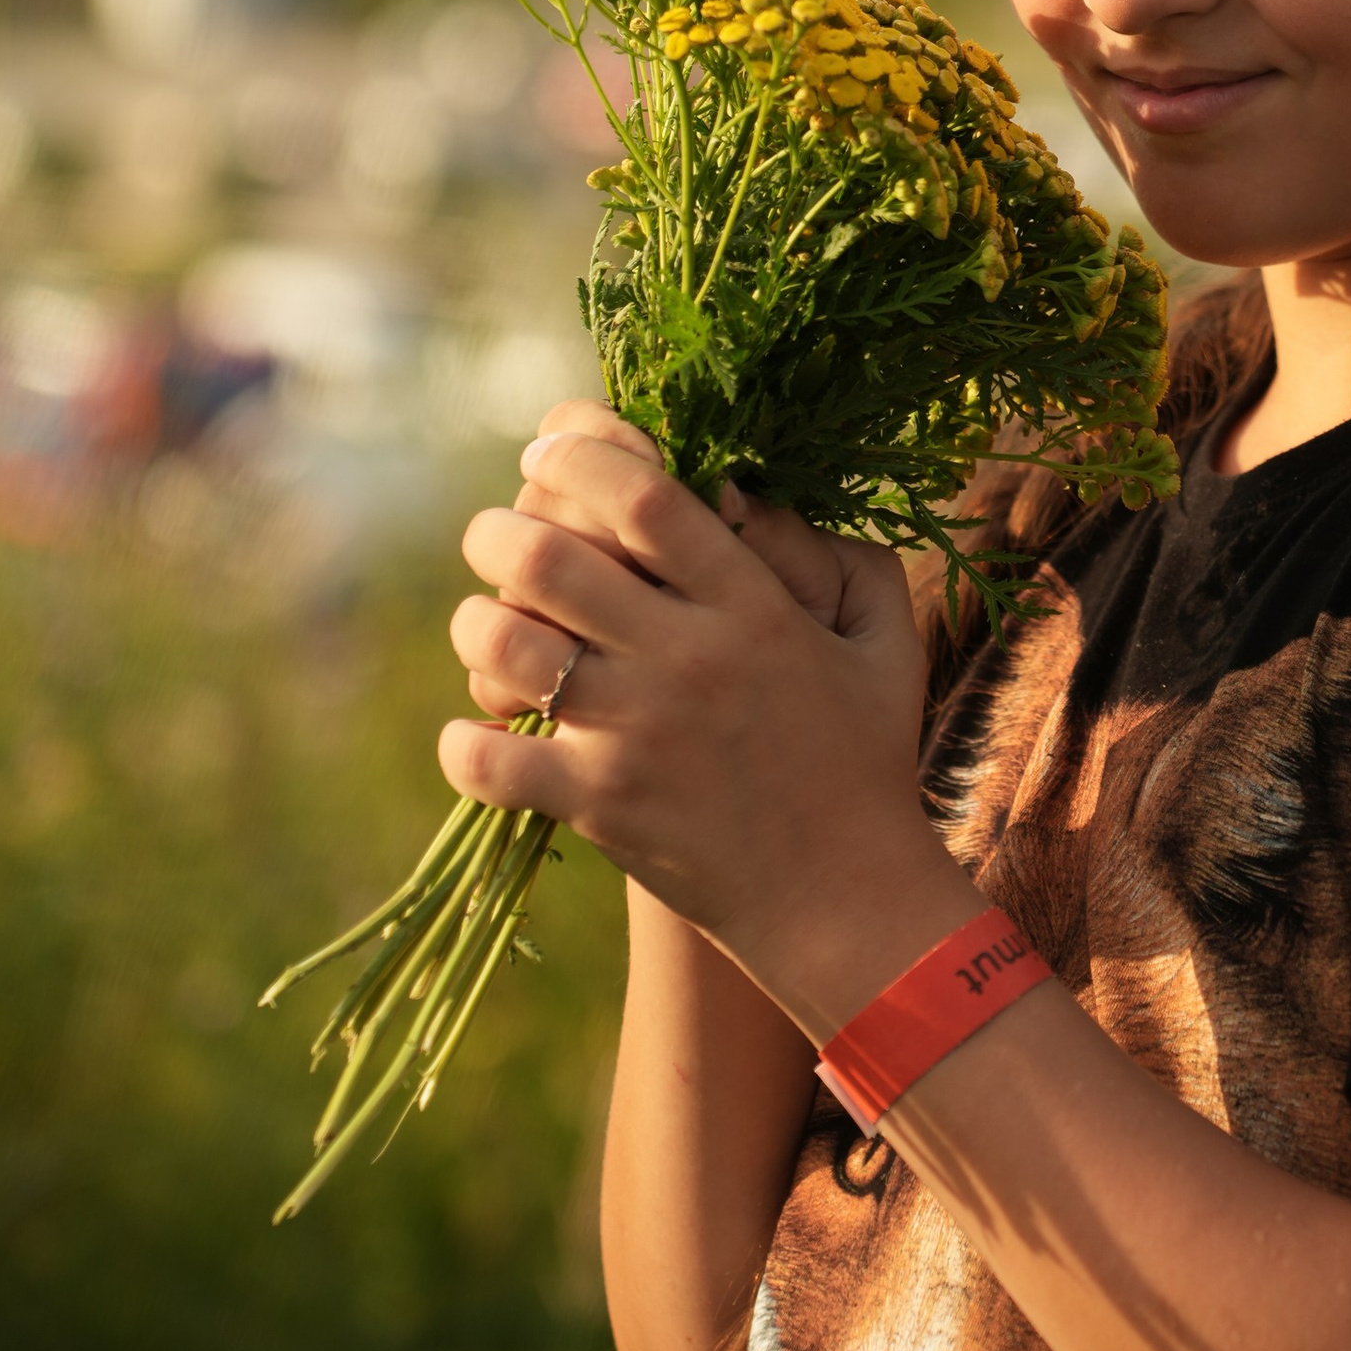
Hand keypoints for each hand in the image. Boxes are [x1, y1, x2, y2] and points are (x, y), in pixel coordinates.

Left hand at [442, 400, 971, 1028]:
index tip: (546, 448)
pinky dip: (466, 744)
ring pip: (507, 644)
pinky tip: (478, 734)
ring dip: (476, 623)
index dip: (578, 455)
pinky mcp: (602, 806)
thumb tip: (757, 497)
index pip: (643, 497)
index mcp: (753, 605)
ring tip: (485, 624)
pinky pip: (493, 760)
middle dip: (497, 530)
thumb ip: (844, 558)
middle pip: (549, 556)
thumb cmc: (866, 762)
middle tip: (495, 535)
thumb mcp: (884, 643)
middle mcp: (688, 657)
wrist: (848, 902)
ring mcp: (638, 734)